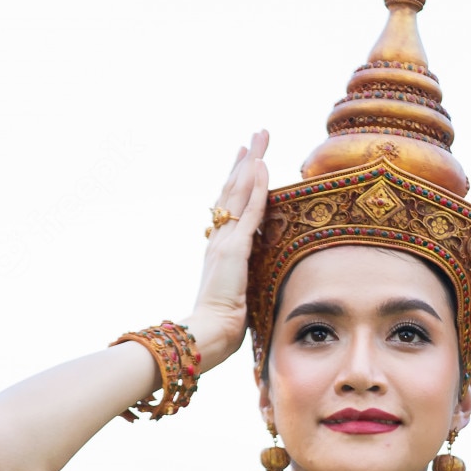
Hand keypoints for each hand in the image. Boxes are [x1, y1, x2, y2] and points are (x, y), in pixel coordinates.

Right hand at [183, 130, 269, 369]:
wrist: (206, 335)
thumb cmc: (219, 327)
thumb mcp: (234, 298)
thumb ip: (240, 284)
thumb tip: (247, 286)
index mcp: (218, 249)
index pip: (229, 207)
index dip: (238, 180)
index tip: (246, 158)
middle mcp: (218, 239)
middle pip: (233, 190)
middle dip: (246, 160)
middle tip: (256, 135)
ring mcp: (225, 242)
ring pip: (240, 193)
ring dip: (252, 162)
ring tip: (260, 137)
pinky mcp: (234, 250)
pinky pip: (250, 212)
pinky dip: (257, 189)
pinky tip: (263, 168)